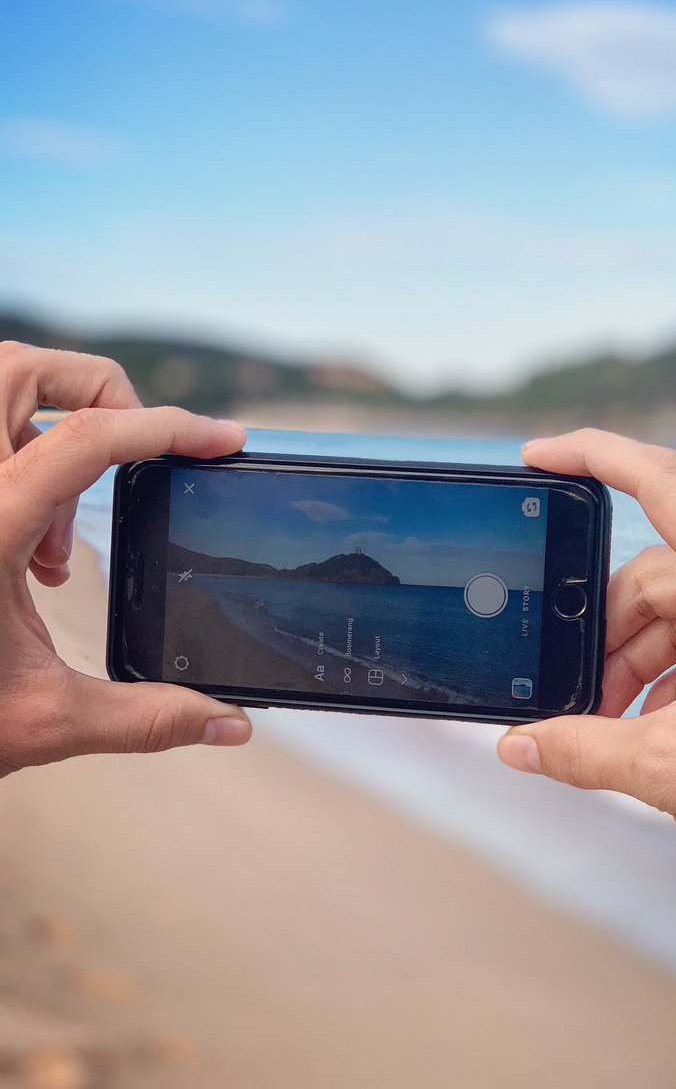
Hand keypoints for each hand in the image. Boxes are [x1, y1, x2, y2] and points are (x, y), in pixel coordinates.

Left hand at [0, 342, 253, 776]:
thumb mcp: (46, 721)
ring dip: (52, 429)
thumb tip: (231, 726)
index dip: (168, 428)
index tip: (222, 438)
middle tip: (135, 454)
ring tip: (65, 526)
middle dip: (99, 394)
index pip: (89, 437)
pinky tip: (35, 554)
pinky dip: (24, 468)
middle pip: (24, 370)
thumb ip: (146, 718)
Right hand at [498, 429, 675, 906]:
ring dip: (640, 663)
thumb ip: (579, 748)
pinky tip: (658, 731)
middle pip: (659, 574)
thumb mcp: (669, 767)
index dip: (592, 455)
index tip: (542, 456)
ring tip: (615, 727)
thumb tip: (520, 747)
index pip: (661, 483)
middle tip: (580, 695)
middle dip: (607, 633)